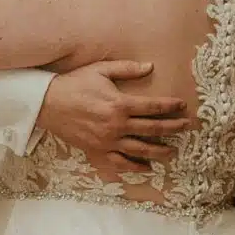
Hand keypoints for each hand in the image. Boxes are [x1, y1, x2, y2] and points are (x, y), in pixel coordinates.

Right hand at [38, 60, 189, 166]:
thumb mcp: (100, 70)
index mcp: (119, 104)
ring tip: (173, 152)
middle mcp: (116, 125)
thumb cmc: (74, 84)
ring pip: (140, 150)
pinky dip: (135, 167)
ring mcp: (108, 141)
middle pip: (152, 129)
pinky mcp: (98, 151)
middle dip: (172, 128)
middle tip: (186, 127)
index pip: (153, 107)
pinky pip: (120, 163)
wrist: (48, 104)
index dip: (170, 106)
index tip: (182, 106)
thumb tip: (150, 66)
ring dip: (159, 151)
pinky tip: (146, 167)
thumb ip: (127, 69)